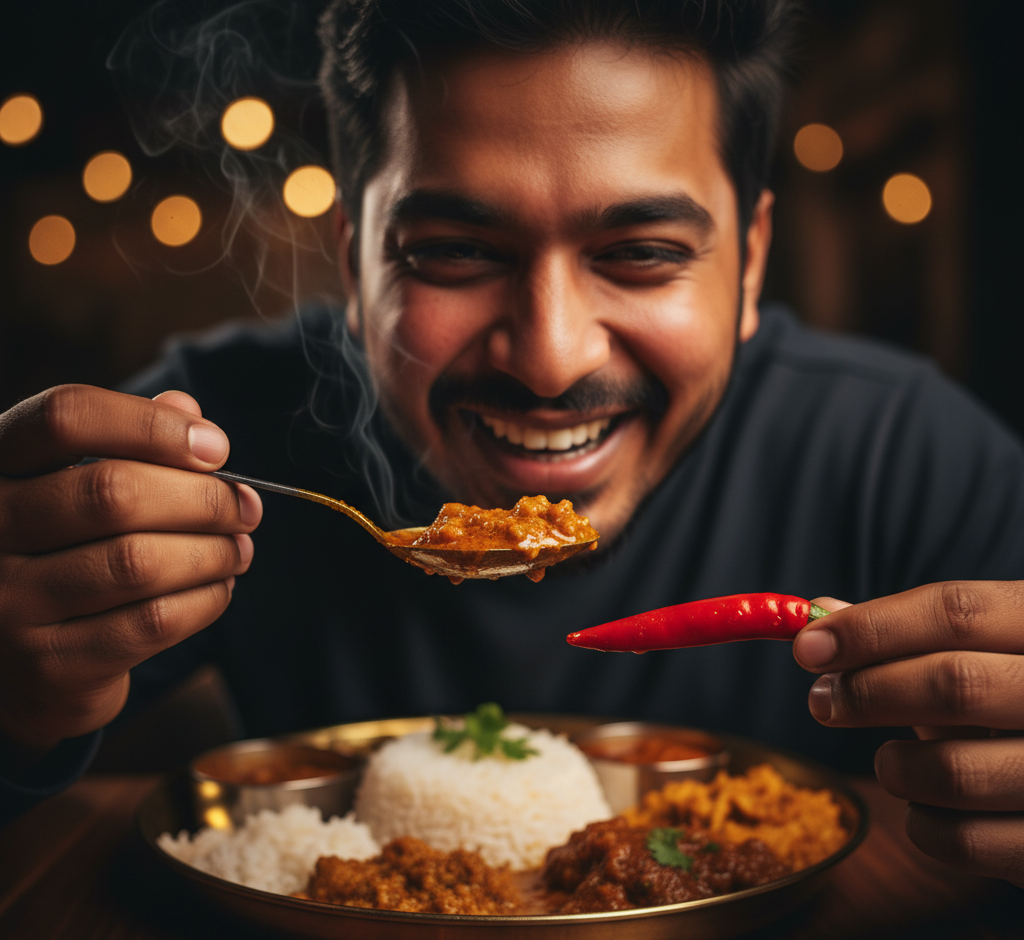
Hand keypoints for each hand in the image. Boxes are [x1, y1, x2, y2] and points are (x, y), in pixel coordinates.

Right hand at [0, 385, 261, 766]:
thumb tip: (187, 411)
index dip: (152, 424)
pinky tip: (219, 587)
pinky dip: (206, 599)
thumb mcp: (81, 486)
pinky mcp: (50, 664)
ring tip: (238, 548)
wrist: (24, 669)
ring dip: (212, 552)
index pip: (66, 417)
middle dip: (204, 498)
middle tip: (246, 508)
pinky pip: (152, 621)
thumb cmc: (67, 553)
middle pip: (112, 491)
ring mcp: (9, 602)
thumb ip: (130, 441)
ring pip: (138, 562)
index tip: (216, 447)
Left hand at [793, 582, 1023, 886]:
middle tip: (824, 702)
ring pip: (953, 770)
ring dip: (894, 766)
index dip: (870, 626)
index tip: (807, 645)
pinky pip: (966, 841)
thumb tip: (820, 612)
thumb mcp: (988, 652)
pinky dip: (923, 825)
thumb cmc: (1019, 702)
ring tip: (890, 762)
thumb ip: (909, 635)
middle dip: (868, 692)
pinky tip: (927, 808)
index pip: (955, 611)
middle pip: (953, 683)